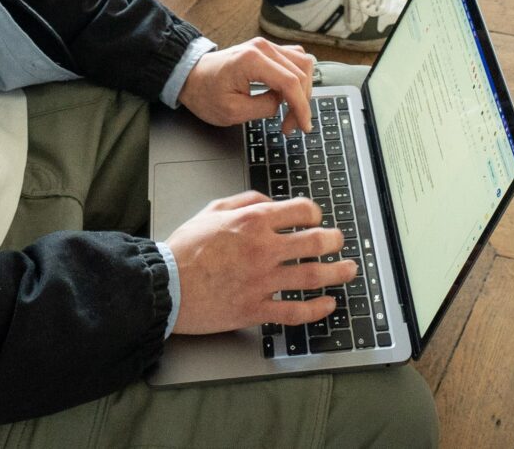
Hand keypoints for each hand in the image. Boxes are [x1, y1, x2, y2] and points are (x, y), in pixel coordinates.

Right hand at [168, 192, 354, 335]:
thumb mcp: (212, 210)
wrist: (165, 285)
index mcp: (254, 221)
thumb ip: (245, 200)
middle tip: (340, 241)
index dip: (315, 212)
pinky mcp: (255, 309)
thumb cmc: (184, 249)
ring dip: (338, 273)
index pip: (301, 210)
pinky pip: (293, 312)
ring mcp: (262, 281)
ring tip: (349, 270)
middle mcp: (263, 249)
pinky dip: (316, 309)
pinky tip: (327, 304)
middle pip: (316, 242)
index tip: (317, 218)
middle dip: (335, 240)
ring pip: (312, 276)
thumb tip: (270, 201)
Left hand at [180, 38, 318, 131]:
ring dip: (302, 90)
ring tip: (291, 111)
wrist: (190, 77)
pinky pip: (294, 59)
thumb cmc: (205, 93)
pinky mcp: (267, 50)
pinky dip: (298, 78)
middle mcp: (263, 47)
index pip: (290, 82)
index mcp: (252, 60)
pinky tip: (289, 95)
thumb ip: (264, 107)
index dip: (301, 107)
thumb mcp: (232, 111)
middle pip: (300, 73)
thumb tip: (283, 104)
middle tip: (290, 126)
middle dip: (301, 103)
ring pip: (302, 63)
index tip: (304, 126)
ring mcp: (266, 46)